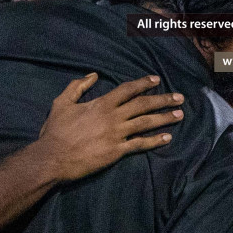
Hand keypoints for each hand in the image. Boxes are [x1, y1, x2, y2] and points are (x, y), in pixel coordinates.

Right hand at [39, 74, 182, 181]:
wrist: (52, 158)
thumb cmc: (55, 131)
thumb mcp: (61, 103)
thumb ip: (77, 87)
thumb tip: (93, 75)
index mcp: (101, 104)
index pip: (128, 89)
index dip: (143, 83)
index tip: (157, 80)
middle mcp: (113, 117)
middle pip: (143, 105)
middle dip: (163, 99)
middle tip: (179, 97)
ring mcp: (116, 134)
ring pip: (146, 123)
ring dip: (164, 118)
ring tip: (180, 115)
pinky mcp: (117, 152)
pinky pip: (140, 145)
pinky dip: (155, 141)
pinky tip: (167, 138)